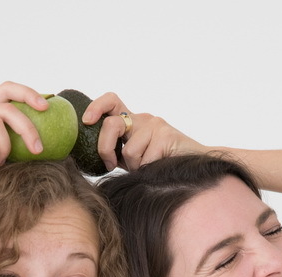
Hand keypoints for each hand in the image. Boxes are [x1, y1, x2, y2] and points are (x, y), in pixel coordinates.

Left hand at [82, 92, 207, 170]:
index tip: (87, 122)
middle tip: (110, 165)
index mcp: (132, 121)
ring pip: (129, 150)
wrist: (195, 166)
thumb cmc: (160, 165)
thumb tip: (87, 156)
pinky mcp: (166, 135)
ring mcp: (155, 125)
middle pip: (111, 124)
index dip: (96, 107)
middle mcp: (142, 118)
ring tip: (147, 169)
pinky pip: (145, 159)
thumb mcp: (132, 158)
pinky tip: (160, 168)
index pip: (110, 101)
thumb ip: (115, 152)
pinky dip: (148, 170)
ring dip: (134, 167)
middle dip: (104, 148)